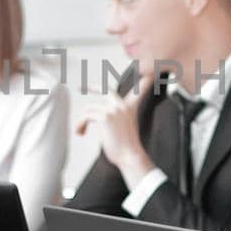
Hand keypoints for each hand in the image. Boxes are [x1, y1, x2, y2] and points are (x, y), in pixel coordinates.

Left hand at [76, 69, 156, 188]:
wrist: (130, 156)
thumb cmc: (126, 148)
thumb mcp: (123, 129)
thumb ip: (113, 119)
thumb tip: (96, 118)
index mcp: (130, 108)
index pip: (140, 89)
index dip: (144, 81)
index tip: (149, 74)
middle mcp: (123, 106)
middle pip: (108, 90)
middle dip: (94, 87)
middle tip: (82, 86)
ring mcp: (114, 110)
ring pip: (90, 109)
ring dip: (83, 121)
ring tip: (81, 131)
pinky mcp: (106, 116)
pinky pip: (86, 116)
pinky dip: (80, 125)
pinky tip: (81, 132)